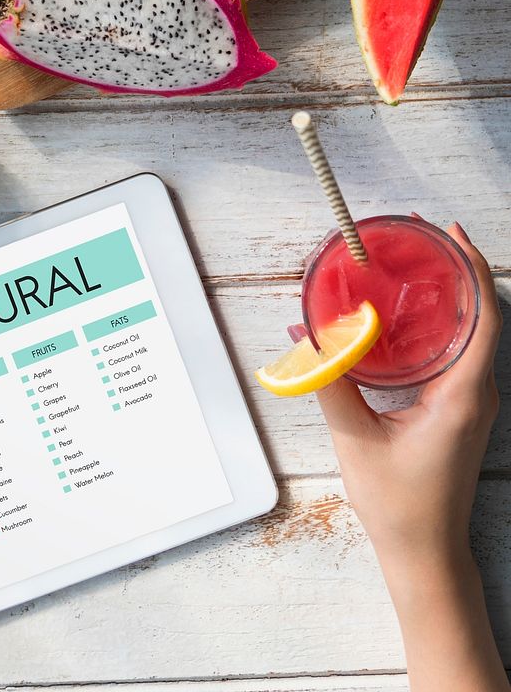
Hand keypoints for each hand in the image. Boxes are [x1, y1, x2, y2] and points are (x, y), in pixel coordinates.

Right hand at [315, 223, 507, 691]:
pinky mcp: (461, 410)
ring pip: (473, 334)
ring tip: (416, 265)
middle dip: (457, 271)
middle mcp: (478, 394)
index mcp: (463, 396)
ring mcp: (473, 403)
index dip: (474, 271)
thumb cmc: (397, 504)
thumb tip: (304, 335)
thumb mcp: (354, 438)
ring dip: (450, 295)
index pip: (485, 318)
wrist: (425, 552)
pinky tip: (412, 313)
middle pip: (482, 316)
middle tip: (421, 237)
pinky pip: (461, 353)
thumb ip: (329, 381)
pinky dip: (443, 323)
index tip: (451, 236)